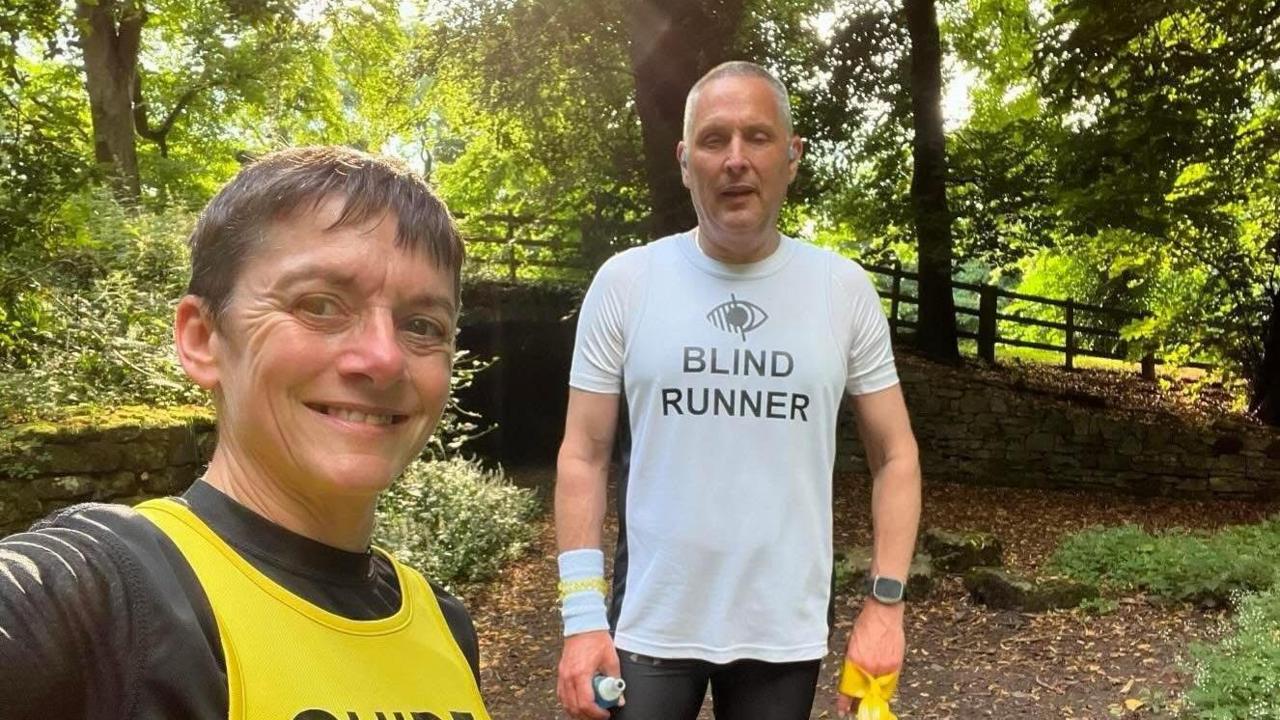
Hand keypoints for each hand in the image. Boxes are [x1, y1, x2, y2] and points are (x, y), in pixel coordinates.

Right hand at [557, 630, 620, 718]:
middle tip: (599, 714)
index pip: (586, 703)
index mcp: (581, 674)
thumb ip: (615, 681)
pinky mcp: (561, 673)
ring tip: (590, 711)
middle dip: (588, 715)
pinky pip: (561, 694)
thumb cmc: (596, 639)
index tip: (605, 714)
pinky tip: (578, 703)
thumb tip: (618, 697)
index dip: (596, 713)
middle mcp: (569, 676)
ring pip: (566, 703)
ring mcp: (563, 675)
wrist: (583, 626)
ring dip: (577, 711)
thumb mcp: (611, 660)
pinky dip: (569, 703)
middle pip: (574, 707)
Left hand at [836, 600, 904, 717]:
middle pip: (864, 693)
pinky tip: (880, 687)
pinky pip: (890, 683)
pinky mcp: (896, 664)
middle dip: (859, 702)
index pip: (849, 688)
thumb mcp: (850, 644)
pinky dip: (885, 686)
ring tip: (868, 698)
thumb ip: (852, 662)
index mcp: (855, 661)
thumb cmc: (866, 623)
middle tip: (854, 707)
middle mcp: (870, 666)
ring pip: (879, 691)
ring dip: (873, 696)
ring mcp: (885, 667)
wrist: (884, 612)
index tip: (842, 709)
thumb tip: (852, 676)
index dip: (845, 701)